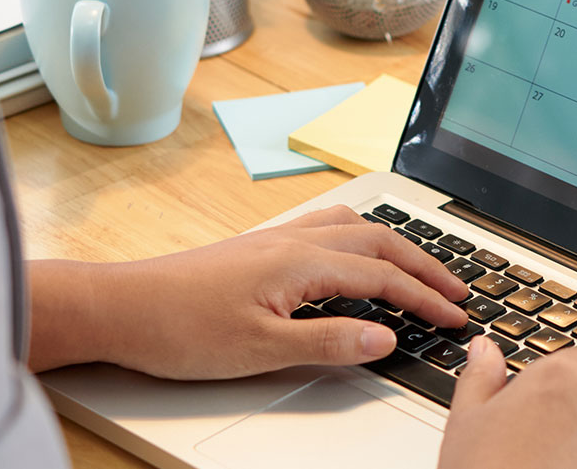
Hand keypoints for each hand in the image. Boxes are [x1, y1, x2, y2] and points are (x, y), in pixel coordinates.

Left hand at [27, 206, 469, 378]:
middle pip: (378, 241)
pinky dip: (360, 236)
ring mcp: (274, 239)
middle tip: (457, 290)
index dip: (425, 298)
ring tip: (420, 266)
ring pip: (353, 227)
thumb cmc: (178, 328)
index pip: (382, 276)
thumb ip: (328, 341)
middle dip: (424, 264)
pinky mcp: (257, 246)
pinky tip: (355, 250)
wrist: (120, 308)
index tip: (456, 317)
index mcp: (300, 262)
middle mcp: (292, 240)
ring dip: (394, 244)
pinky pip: (326, 227)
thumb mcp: (260, 349)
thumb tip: (386, 336)